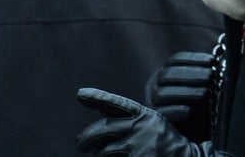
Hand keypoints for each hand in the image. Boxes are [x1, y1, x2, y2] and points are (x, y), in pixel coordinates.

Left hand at [77, 88, 215, 155]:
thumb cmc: (164, 141)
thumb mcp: (150, 123)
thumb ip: (127, 117)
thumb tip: (101, 108)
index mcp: (144, 115)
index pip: (117, 104)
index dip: (98, 98)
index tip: (80, 93)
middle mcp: (140, 129)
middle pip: (102, 129)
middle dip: (86, 138)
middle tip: (81, 144)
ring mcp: (138, 148)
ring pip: (103, 151)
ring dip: (97, 156)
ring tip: (99, 156)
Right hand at [145, 51, 213, 139]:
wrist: (190, 133)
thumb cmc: (196, 106)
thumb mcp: (199, 86)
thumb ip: (203, 73)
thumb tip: (214, 60)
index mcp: (164, 71)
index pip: (176, 60)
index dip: (194, 59)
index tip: (212, 61)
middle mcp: (154, 84)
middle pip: (168, 74)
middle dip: (192, 74)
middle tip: (210, 75)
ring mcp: (151, 102)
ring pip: (162, 93)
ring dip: (186, 92)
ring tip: (205, 92)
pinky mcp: (153, 121)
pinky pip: (160, 114)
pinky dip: (174, 111)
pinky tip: (188, 111)